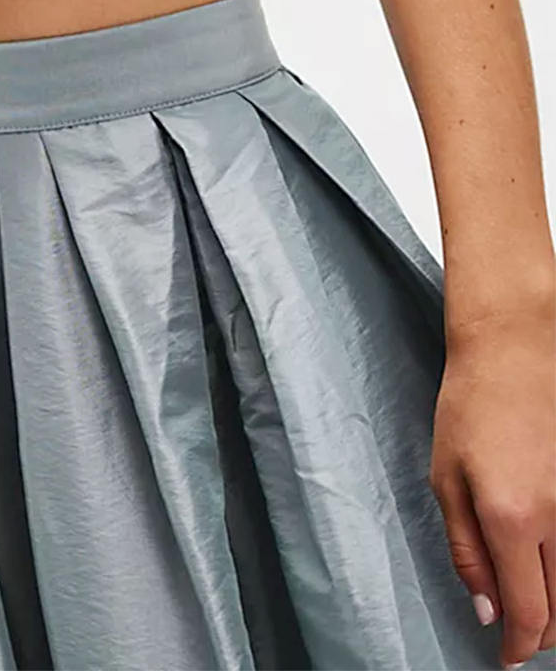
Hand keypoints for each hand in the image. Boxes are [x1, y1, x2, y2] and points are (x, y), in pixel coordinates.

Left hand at [429, 297, 555, 667]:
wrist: (515, 352)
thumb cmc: (470, 408)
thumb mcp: (446, 477)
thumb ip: (467, 548)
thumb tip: (486, 608)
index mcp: (512, 518)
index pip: (530, 612)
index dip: (520, 645)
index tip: (506, 658)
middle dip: (542, 633)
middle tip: (517, 635)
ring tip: (532, 606)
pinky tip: (549, 563)